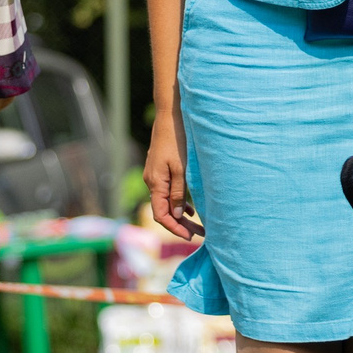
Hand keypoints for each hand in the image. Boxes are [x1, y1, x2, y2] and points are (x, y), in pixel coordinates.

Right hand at [144, 110, 202, 240]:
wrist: (170, 116)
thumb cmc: (178, 140)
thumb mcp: (181, 169)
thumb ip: (178, 193)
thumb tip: (177, 215)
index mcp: (155, 183)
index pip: (160, 215)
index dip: (174, 228)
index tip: (189, 237)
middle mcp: (152, 181)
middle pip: (163, 211)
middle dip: (180, 225)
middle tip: (200, 234)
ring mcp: (155, 175)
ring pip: (166, 202)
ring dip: (181, 215)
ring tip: (198, 225)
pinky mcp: (160, 169)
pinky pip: (167, 192)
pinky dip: (178, 202)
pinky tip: (191, 208)